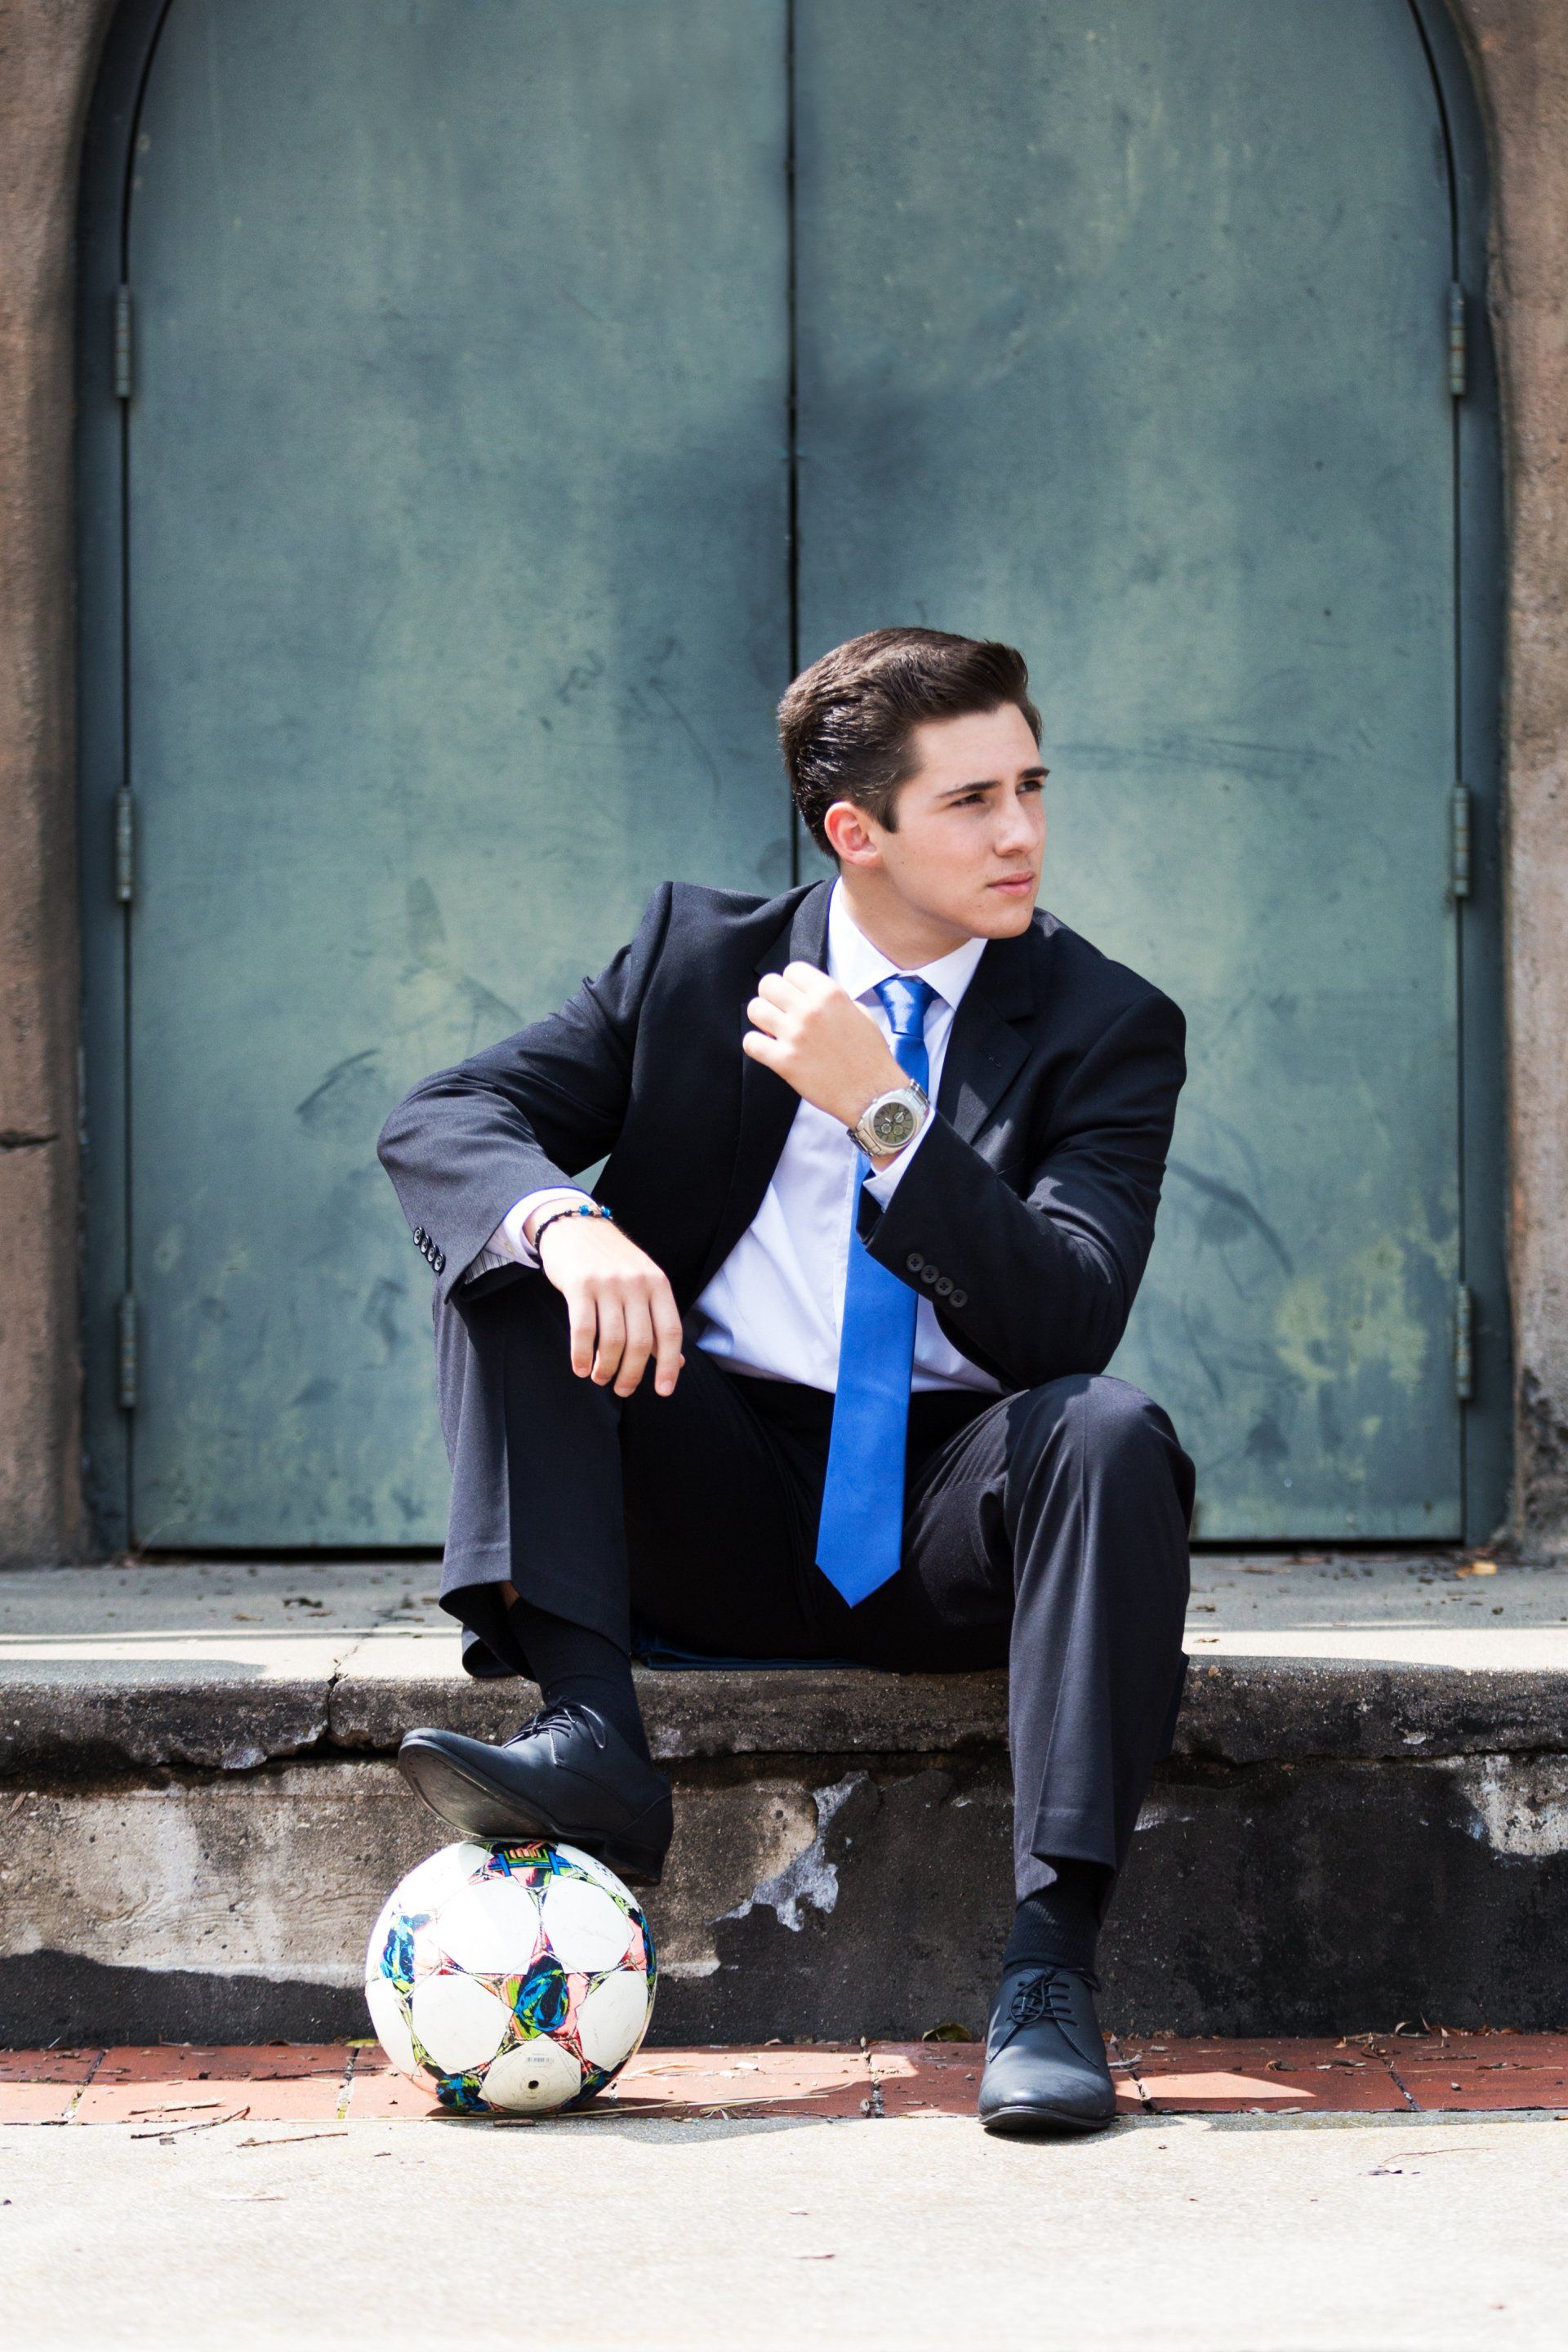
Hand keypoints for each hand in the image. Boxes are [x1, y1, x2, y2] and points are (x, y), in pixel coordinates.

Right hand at [535, 1214, 684, 1396]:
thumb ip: (658, 1321)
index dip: (669, 1365)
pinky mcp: (579, 1285)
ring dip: (606, 1369)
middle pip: (640, 1342)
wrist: (574, 1226)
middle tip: (623, 1389)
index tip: (664, 1390)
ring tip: (600, 1379)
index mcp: (657, 1283)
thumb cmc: (611, 1261)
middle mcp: (636, 1283)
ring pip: (613, 1340)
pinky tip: (581, 1367)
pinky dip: (582, 1356)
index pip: (670, 1331)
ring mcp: (608, 1284)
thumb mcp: (643, 1283)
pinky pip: (583, 1331)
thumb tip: (677, 1363)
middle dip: (632, 1374)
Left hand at [742, 963, 906, 1138]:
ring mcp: (795, 1035)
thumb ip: (833, 1000)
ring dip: (762, 1019)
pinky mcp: (784, 1061)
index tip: (794, 995)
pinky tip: (769, 1049)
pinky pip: (751, 1043)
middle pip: (768, 985)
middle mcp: (810, 1010)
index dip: (791, 983)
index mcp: (830, 994)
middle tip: (780, 1011)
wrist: (874, 1094)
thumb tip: (810, 995)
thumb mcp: (860, 1013)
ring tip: (773, 1030)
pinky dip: (756, 1045)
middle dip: (771, 996)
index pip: (792, 970)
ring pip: (755, 1010)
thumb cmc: (870, 1056)